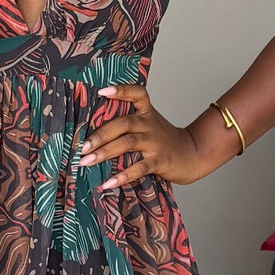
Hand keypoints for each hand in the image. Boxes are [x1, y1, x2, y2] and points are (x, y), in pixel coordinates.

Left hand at [77, 83, 212, 190]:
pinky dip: (122, 175)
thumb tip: (92, 134)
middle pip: (123, 123)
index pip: (136, 94)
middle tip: (81, 146)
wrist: (193, 154)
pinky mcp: (160, 160)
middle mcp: (150, 124)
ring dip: (104, 152)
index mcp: (146, 112)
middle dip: (99, 134)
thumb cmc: (164, 141)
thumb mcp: (149, 125)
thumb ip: (128, 124)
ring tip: (86, 162)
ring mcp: (155, 142)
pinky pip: (139, 167)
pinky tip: (108, 182)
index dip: (121, 91)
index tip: (102, 91)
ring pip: (127, 143)